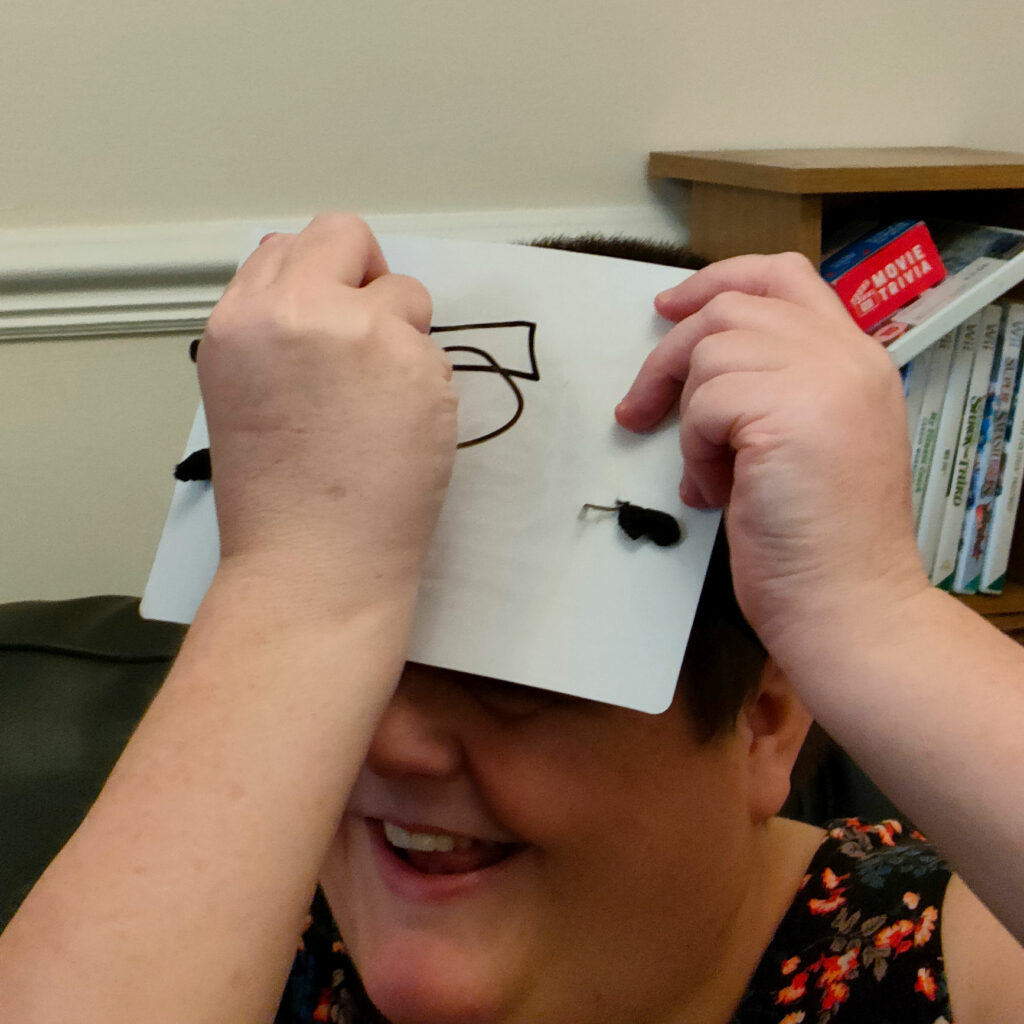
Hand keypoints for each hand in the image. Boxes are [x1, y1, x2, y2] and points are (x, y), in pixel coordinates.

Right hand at [196, 213, 456, 615]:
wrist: (314, 564)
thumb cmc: (274, 496)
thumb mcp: (243, 390)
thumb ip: (274, 329)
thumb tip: (319, 286)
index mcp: (241, 320)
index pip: (288, 246)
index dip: (318, 280)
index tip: (329, 321)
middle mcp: (298, 311)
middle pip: (347, 236)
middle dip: (363, 279)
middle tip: (367, 338)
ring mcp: (365, 335)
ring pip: (406, 293)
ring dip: (402, 334)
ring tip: (380, 401)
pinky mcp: (420, 366)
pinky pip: (435, 350)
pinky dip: (426, 383)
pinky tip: (403, 431)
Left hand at [616, 252, 929, 656]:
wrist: (851, 603)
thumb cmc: (820, 542)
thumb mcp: (805, 443)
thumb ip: (772, 393)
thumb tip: (697, 377)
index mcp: (856, 359)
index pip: (784, 276)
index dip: (718, 280)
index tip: (669, 308)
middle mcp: (846, 357)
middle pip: (731, 306)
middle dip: (670, 355)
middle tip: (639, 409)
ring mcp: (824, 379)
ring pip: (710, 354)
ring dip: (691, 421)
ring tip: (712, 476)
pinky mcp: (789, 412)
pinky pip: (705, 404)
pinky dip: (696, 451)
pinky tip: (720, 492)